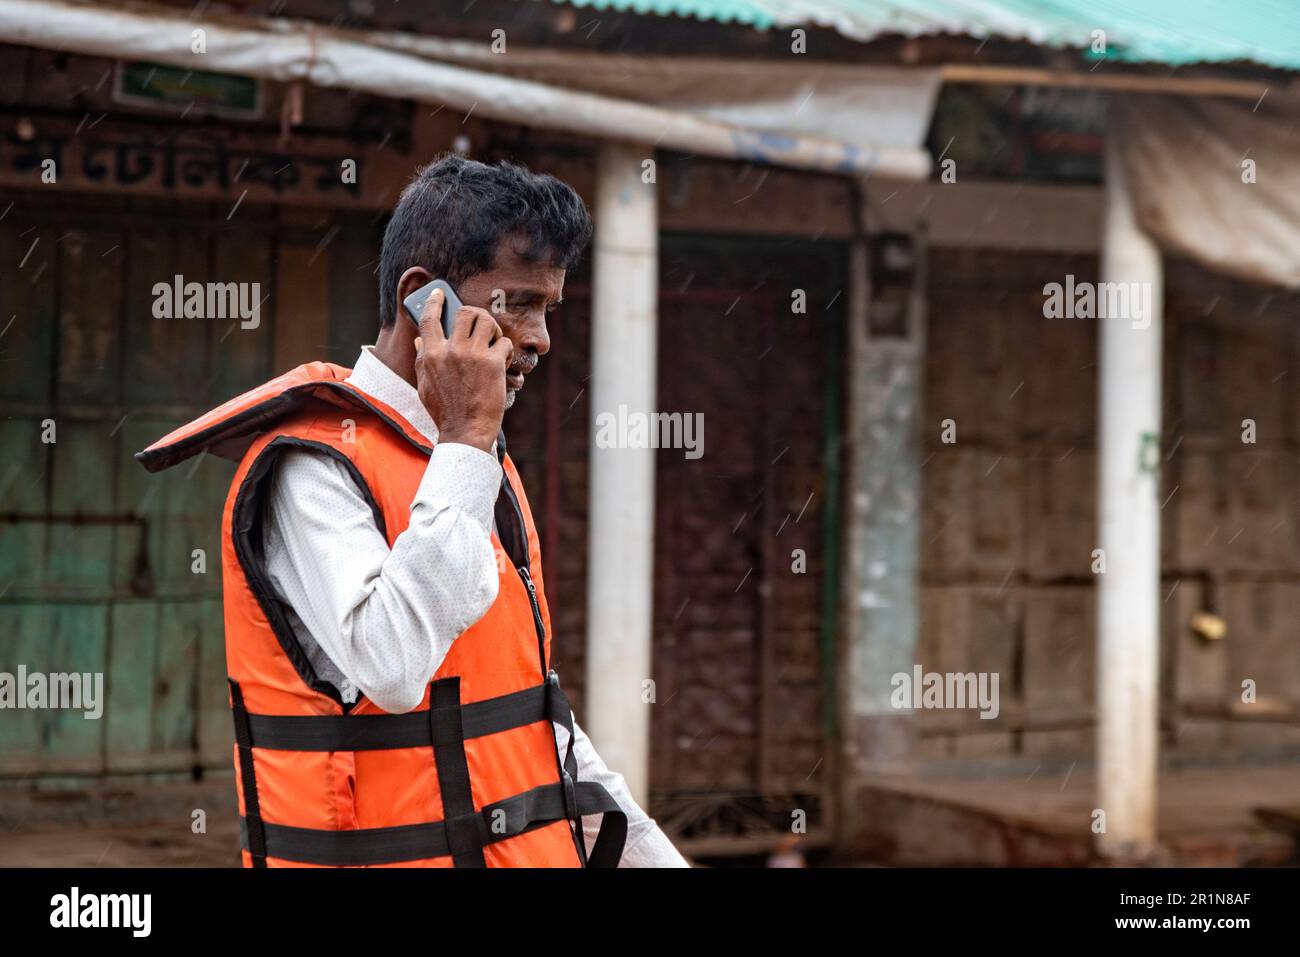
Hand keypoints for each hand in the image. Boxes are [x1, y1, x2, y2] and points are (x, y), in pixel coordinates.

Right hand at [413, 288, 512, 452]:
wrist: (465, 432)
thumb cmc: (445, 411)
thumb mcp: (425, 385)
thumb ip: (422, 359)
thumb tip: (421, 338)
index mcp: (431, 355)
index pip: (429, 319)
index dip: (434, 301)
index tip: (440, 293)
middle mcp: (451, 351)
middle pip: (465, 312)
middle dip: (475, 314)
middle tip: (480, 324)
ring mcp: (473, 355)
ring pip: (487, 321)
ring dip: (493, 328)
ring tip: (493, 341)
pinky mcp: (493, 363)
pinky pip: (504, 342)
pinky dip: (506, 350)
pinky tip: (503, 361)